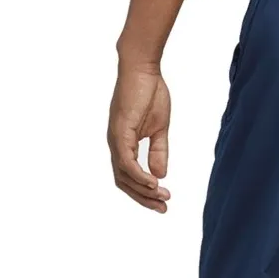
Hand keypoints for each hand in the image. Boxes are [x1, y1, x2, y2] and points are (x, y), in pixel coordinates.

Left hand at [107, 64, 171, 211]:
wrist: (143, 69)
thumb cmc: (150, 93)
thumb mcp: (159, 129)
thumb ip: (159, 152)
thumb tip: (160, 176)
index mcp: (124, 144)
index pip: (129, 177)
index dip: (144, 193)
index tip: (163, 202)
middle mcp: (115, 144)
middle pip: (124, 182)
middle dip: (143, 198)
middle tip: (163, 208)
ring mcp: (115, 138)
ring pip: (123, 175)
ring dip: (142, 190)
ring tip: (162, 197)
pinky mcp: (119, 131)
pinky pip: (126, 161)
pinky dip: (138, 175)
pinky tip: (153, 183)